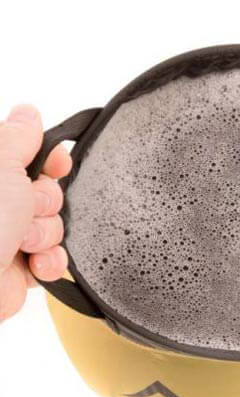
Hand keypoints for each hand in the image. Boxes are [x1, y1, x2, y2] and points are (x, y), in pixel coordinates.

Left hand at [0, 105, 71, 321]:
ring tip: (23, 244)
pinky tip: (34, 263)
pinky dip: (50, 261)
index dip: (51, 160)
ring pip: (56, 224)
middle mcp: (0, 203)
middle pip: (50, 191)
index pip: (32, 156)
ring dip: (46, 235)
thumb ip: (17, 136)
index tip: (57, 165)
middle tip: (25, 211)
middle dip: (45, 204)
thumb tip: (28, 113)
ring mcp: (10, 235)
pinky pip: (56, 256)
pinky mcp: (23, 265)